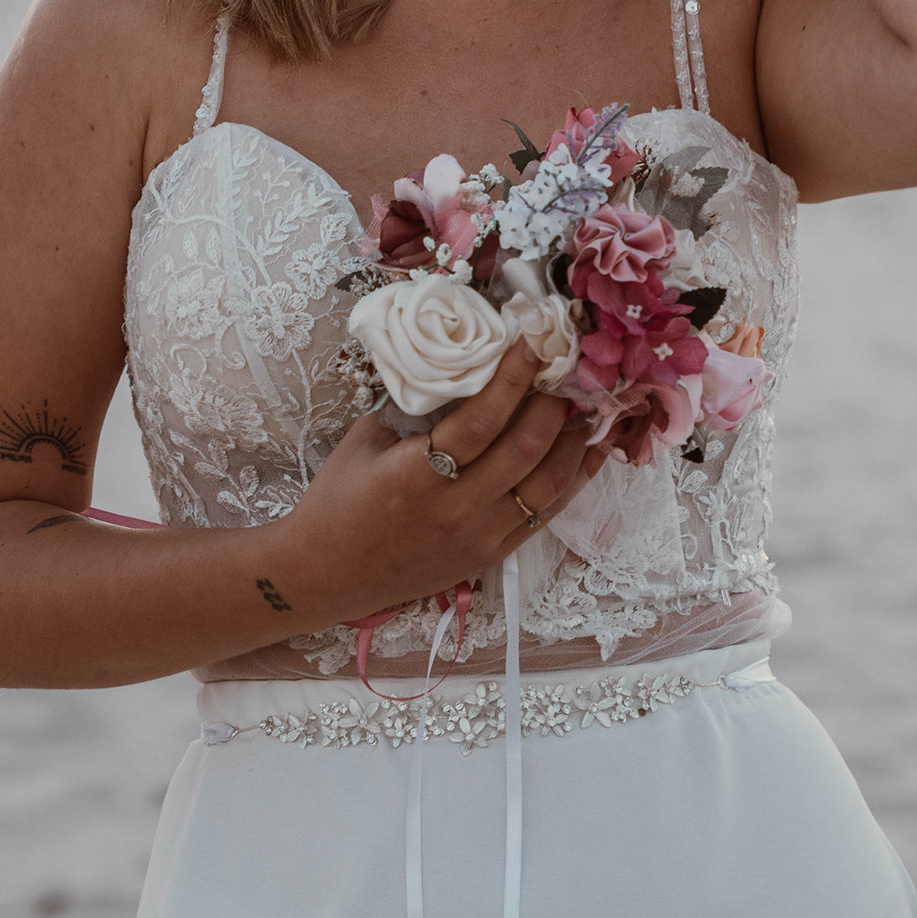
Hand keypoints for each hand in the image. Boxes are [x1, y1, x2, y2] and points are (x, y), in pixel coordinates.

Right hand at [269, 343, 606, 629]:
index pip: (481, 420)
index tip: (533, 342)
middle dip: (553, 402)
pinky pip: (545, 514)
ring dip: (574, 440)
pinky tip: (591, 451)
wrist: (325, 575)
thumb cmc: (337, 500)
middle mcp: (456, 509)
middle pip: (526, 448)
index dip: (513, 378)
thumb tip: (462, 367)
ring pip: (548, 484)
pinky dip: (574, 479)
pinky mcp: (491, 556)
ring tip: (586, 404)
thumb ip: (413, 406)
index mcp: (415, 475)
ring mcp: (478, 537)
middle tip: (563, 369)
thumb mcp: (365, 440)